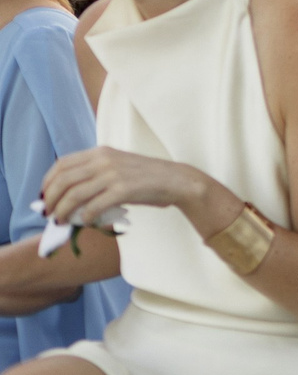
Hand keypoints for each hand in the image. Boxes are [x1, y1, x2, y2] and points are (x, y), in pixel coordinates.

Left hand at [41, 147, 218, 231]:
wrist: (176, 180)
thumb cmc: (145, 177)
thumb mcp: (117, 167)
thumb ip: (94, 174)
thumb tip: (65, 196)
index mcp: (100, 152)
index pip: (62, 165)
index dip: (47, 182)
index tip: (44, 197)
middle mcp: (104, 160)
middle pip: (63, 180)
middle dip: (50, 200)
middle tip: (49, 214)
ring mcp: (113, 174)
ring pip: (74, 195)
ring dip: (63, 212)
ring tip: (61, 221)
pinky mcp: (123, 189)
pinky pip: (94, 207)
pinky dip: (85, 217)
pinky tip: (87, 222)